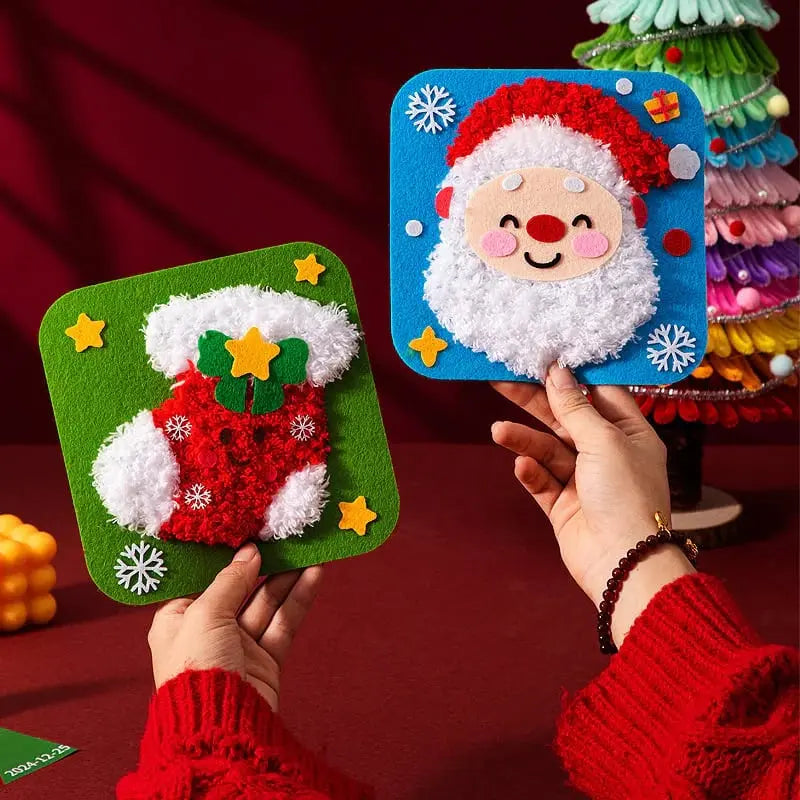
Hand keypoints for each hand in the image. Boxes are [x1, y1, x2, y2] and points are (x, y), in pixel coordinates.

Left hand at [148, 543, 321, 710]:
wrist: (219, 729)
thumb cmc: (196, 668)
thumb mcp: (203, 614)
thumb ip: (229, 580)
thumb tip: (249, 551)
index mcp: (177, 619)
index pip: (202, 579)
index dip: (224, 555)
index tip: (245, 530)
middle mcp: (207, 630)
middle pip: (239, 588)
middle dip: (262, 563)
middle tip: (282, 535)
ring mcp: (238, 645)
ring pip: (266, 602)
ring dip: (286, 576)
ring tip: (305, 548)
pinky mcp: (265, 659)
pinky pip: (283, 622)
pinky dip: (298, 598)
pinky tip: (314, 574)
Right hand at [491, 363, 693, 645]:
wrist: (623, 564)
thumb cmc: (626, 497)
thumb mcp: (604, 441)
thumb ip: (576, 407)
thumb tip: (558, 370)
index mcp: (629, 434)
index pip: (599, 394)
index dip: (571, 376)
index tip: (542, 358)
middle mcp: (607, 454)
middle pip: (565, 418)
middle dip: (534, 401)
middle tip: (501, 380)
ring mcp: (583, 480)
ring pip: (547, 449)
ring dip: (524, 439)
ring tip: (498, 431)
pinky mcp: (563, 505)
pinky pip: (541, 480)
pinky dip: (531, 472)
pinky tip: (521, 466)